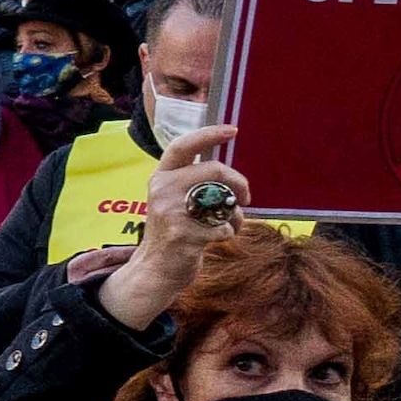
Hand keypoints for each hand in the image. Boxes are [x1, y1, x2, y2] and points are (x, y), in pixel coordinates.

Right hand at [103, 123, 247, 329]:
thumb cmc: (174, 233)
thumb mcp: (173, 202)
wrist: (155, 269)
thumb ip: (193, 185)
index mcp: (160, 178)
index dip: (209, 135)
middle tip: (245, 197)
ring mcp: (171, 212)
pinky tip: (215, 240)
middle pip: (214, 170)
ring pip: (224, 201)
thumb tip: (232, 177)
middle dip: (239, 183)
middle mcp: (162, 190)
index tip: (232, 130)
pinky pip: (224, 228)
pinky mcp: (183, 234)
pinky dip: (228, 235)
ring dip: (235, 216)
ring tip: (228, 225)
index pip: (182, 146)